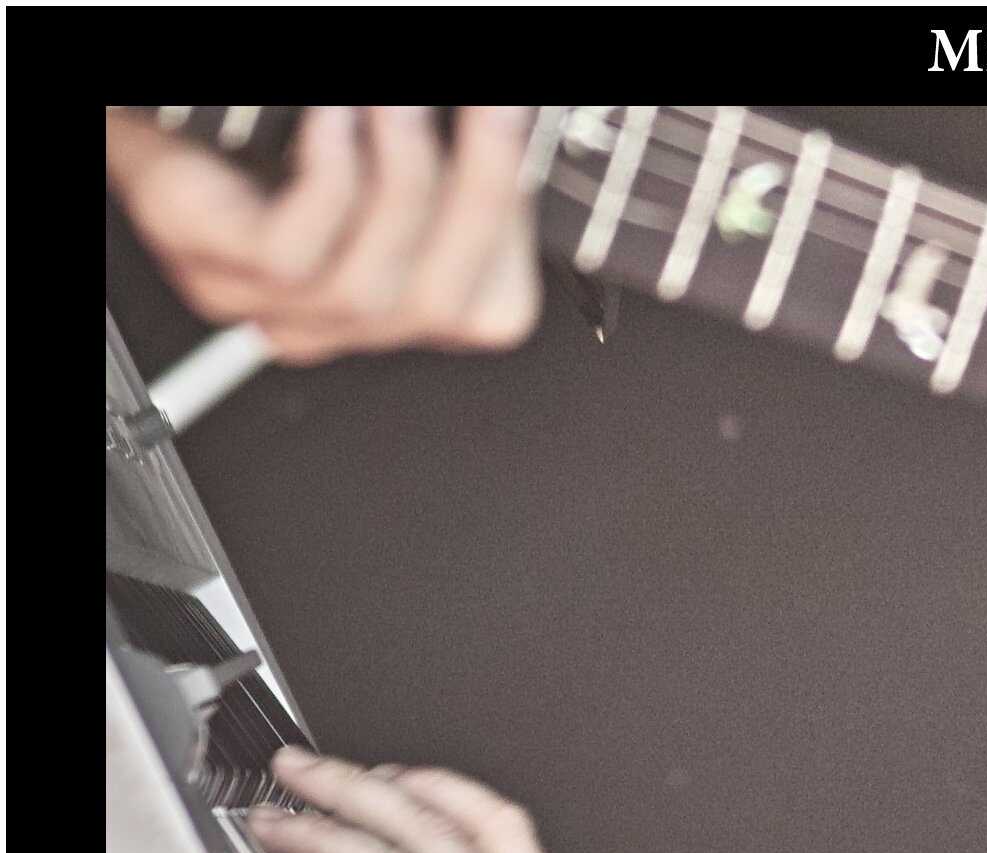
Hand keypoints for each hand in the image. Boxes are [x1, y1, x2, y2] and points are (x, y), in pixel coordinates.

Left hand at [104, 106, 543, 365]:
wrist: (167, 121)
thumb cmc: (275, 134)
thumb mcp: (393, 157)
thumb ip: (459, 164)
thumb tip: (527, 138)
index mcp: (404, 301)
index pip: (491, 312)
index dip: (514, 232)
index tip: (520, 136)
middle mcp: (346, 322)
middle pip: (439, 304)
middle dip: (478, 199)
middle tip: (490, 113)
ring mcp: (276, 311)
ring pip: (369, 290)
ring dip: (399, 179)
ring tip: (402, 104)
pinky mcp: (215, 272)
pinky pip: (290, 256)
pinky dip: (325, 180)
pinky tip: (332, 120)